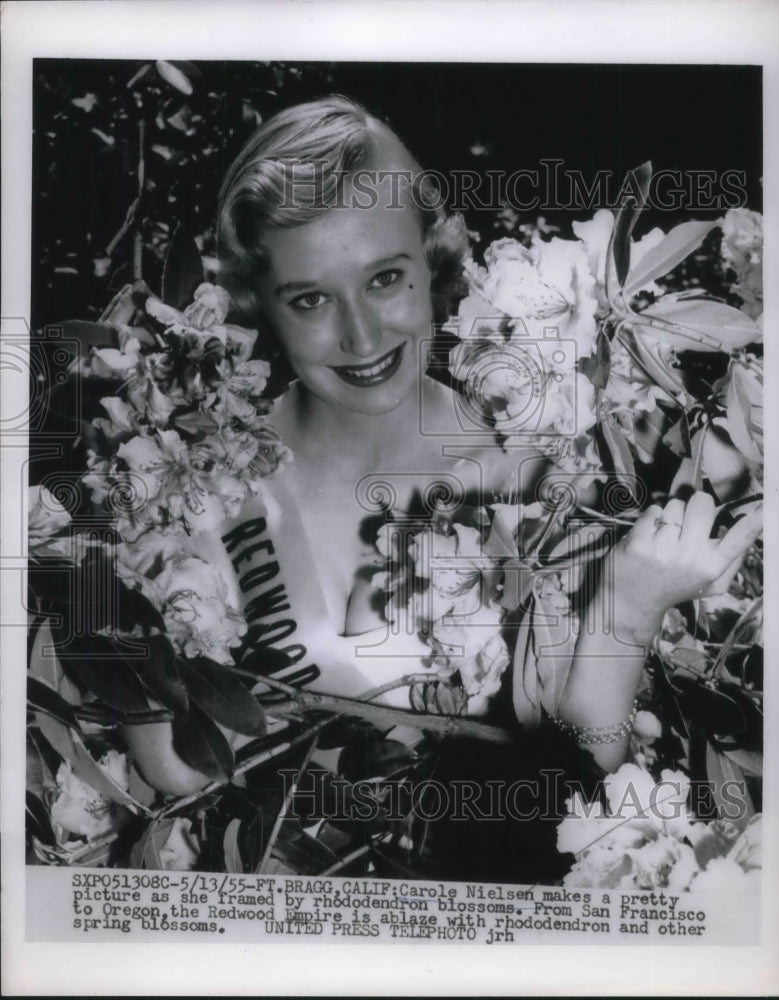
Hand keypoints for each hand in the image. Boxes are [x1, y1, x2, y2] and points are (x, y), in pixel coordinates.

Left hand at [602, 491, 761, 637]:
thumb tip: (750, 527)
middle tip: (686, 524)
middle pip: (702, 503)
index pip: (739, 540)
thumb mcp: (711, 585)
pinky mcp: (639, 544)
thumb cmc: (676, 586)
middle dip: (694, 506)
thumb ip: (733, 560)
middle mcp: (691, 558)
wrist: (632, 603)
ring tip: (664, 537)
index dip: (753, 523)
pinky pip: (653, 511)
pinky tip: (648, 538)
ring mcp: (664, 550)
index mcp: (712, 566)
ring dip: (670, 516)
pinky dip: (650, 519)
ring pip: (674, 505)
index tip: (764, 508)